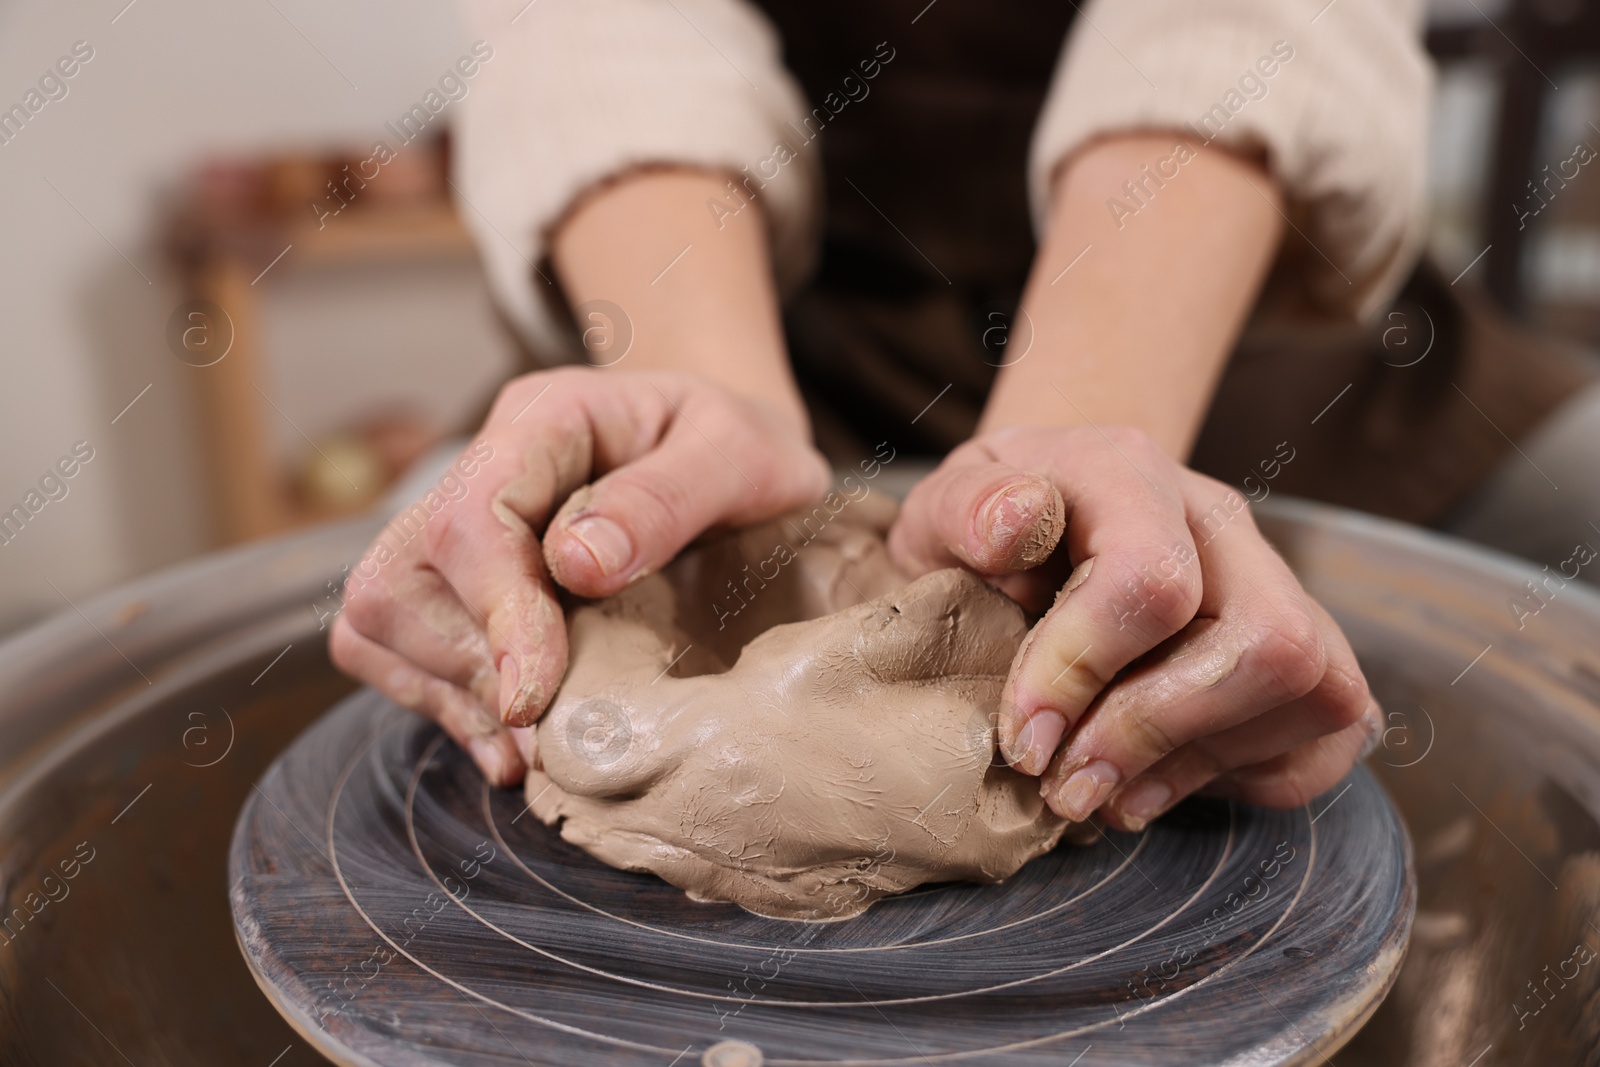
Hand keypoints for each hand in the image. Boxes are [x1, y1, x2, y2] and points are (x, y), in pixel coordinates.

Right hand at [329, 367, 830, 785]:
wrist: (743, 458)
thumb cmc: (742, 452)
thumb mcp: (740, 456)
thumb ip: (665, 500)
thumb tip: (577, 565)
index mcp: (546, 419)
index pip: (472, 516)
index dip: (494, 613)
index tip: (532, 696)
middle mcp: (485, 467)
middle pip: (401, 577)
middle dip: (467, 668)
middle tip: (547, 735)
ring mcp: (460, 525)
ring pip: (383, 619)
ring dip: (449, 695)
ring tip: (530, 749)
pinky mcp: (459, 581)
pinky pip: (394, 647)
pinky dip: (440, 703)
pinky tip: (506, 743)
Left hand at [887, 425, 1378, 828]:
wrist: (1033, 518)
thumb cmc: (986, 527)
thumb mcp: (943, 507)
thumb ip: (967, 509)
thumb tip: (1013, 526)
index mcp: (1128, 473)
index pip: (1153, 578)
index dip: (1086, 672)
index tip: (1022, 739)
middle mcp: (1220, 521)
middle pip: (1268, 639)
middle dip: (1157, 731)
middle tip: (1067, 785)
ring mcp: (1276, 582)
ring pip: (1314, 687)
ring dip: (1199, 761)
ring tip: (1101, 792)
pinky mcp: (1307, 649)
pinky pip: (1330, 732)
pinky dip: (1249, 776)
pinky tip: (1158, 778)